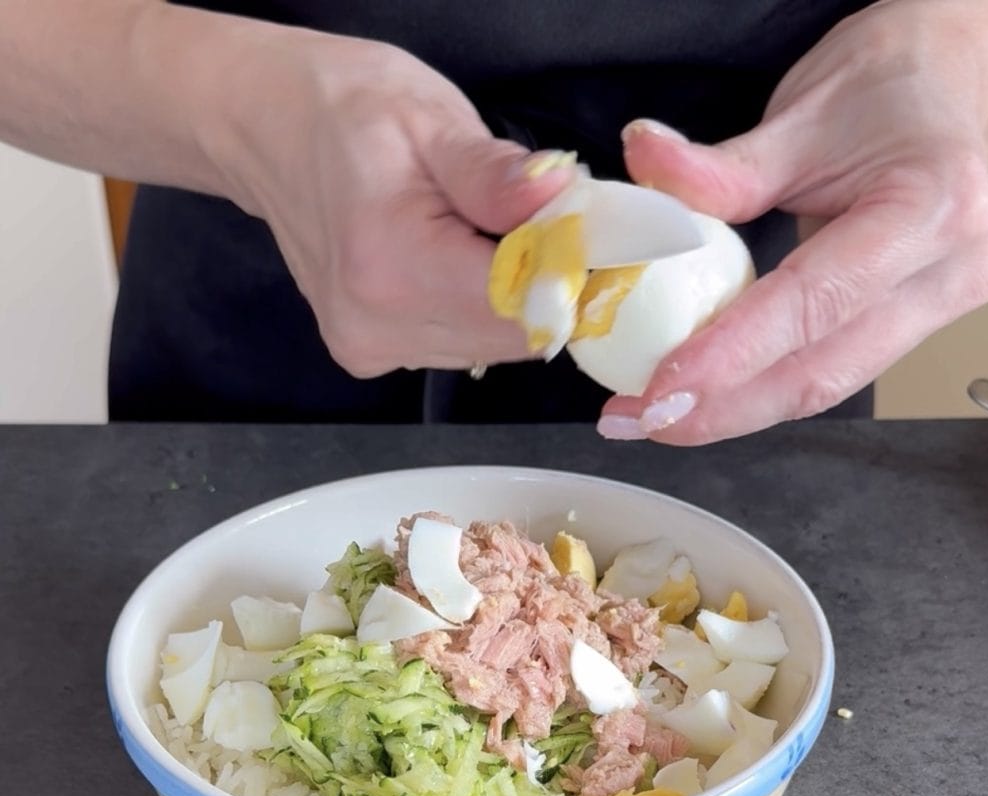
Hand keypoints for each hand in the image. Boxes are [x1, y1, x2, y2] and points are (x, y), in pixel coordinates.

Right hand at [217, 30, 572, 376]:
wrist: (268, 131)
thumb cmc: (346, 110)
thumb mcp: (430, 119)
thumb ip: (497, 175)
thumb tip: (563, 199)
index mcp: (391, 265)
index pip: (518, 307)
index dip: (567, 276)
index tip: (582, 233)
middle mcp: (375, 326)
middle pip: (508, 335)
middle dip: (541, 285)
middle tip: (534, 222)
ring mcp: (369, 349)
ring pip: (488, 346)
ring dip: (509, 300)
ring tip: (484, 236)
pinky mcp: (368, 356)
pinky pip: (457, 346)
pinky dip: (476, 311)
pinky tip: (453, 265)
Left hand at [598, 0, 987, 444]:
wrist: (943, 93)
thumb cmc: (880, 94)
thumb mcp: (796, 119)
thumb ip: (718, 168)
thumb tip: (639, 159)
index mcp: (930, 207)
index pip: (815, 302)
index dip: (732, 355)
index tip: (660, 390)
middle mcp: (948, 273)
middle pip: (820, 373)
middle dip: (721, 410)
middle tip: (640, 420)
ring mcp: (937, 310)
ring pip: (820, 388)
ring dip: (730, 412)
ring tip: (653, 418)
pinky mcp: (910, 331)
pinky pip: (821, 373)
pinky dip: (754, 391)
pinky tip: (699, 399)